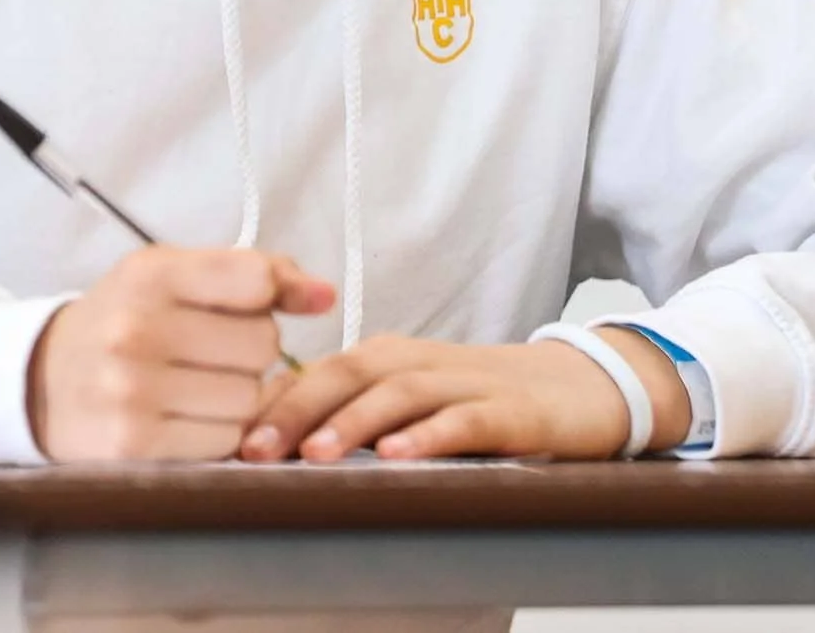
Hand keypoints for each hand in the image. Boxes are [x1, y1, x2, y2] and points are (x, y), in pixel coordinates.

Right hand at [28, 246, 334, 461]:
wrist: (39, 381)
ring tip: (198, 386)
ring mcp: (132, 390)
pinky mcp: (133, 445)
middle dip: (252, 352)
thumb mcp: (173, 276)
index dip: (273, 296)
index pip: (255, 279)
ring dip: (238, 397)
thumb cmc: (123, 321)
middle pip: (263, 344)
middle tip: (214, 353)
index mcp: (150, 274)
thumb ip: (254, 274)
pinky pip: (223, 442)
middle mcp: (136, 328)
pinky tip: (185, 417)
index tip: (258, 307)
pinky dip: (217, 434)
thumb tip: (325, 296)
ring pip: (249, 399)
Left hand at [236, 329, 689, 462]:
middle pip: (349, 373)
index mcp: (392, 358)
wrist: (584, 388)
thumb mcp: (417, 402)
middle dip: (296, 411)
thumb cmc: (486, 401)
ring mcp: (468, 384)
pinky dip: (429, 436)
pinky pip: (465, 420)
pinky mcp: (511, 411)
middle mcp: (422, 362)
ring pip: (399, 393)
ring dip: (353, 422)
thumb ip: (359, 416)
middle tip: (253, 449)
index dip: (274, 401)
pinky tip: (399, 456)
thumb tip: (281, 450)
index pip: (321, 372)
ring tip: (314, 455)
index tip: (230, 438)